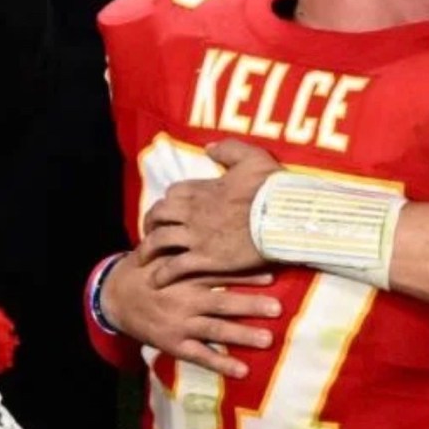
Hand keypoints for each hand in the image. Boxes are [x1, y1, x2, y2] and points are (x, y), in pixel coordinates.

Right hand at [101, 252, 280, 377]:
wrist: (114, 297)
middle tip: (278, 309)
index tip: (272, 275)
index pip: (219, 273)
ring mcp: (180, 324)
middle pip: (223, 303)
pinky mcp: (173, 344)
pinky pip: (200, 356)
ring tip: (268, 340)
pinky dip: (221, 364)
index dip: (245, 274)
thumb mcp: (165, 252)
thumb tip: (225, 227)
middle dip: (251, 306)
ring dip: (242, 336)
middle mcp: (185, 299)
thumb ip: (191, 244)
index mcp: (185, 274)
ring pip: (216, 331)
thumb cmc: (148, 269)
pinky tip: (242, 371)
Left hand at [139, 139, 282, 285]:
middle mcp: (193, 211)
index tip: (171, 209)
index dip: (170, 201)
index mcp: (203, 188)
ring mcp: (197, 236)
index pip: (173, 193)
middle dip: (150, 223)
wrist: (284, 216)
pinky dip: (162, 274)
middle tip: (150, 231)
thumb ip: (228, 150)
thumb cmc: (271, 187)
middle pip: (159, 215)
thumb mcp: (252, 157)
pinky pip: (174, 267)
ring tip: (144, 259)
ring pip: (159, 241)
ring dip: (147, 249)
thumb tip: (208, 148)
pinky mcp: (205, 258)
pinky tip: (157, 281)